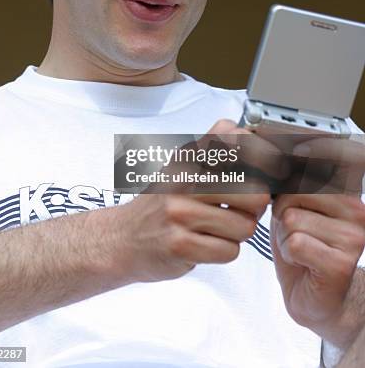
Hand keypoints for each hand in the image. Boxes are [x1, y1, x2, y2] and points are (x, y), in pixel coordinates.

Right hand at [115, 119, 277, 281]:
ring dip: (238, 233)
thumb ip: (215, 152)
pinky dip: (224, 251)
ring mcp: (180, 212)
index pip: (237, 140)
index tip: (270, 169)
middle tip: (241, 209)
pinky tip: (205, 243)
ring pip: (245, 226)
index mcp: (187, 157)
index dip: (263, 157)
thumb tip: (258, 141)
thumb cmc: (159, 204)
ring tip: (217, 228)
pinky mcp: (180, 245)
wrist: (120, 238)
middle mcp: (183, 180)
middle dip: (255, 208)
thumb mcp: (182, 167)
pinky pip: (229, 251)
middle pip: (254, 193)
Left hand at [271, 168, 364, 348]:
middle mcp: (356, 210)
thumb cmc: (302, 249)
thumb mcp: (294, 209)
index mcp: (347, 194)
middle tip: (295, 233)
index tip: (299, 148)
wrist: (317, 299)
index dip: (312, 153)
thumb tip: (272, 163)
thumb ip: (290, 185)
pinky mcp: (341, 263)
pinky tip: (301, 263)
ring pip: (291, 220)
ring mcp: (352, 237)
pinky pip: (294, 244)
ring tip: (299, 250)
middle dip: (282, 214)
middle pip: (294, 193)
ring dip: (284, 238)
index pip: (326, 162)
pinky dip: (288, 254)